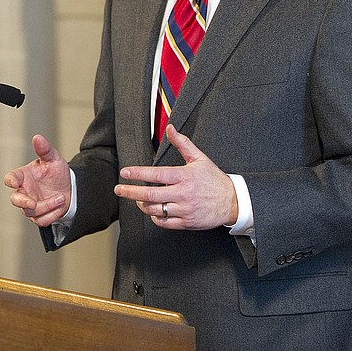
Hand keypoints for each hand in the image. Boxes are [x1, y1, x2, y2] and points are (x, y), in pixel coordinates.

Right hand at [4, 134, 71, 227]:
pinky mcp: (38, 216)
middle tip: (33, 203)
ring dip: (48, 206)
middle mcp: (24, 191)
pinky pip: (42, 220)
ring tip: (62, 197)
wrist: (69, 188)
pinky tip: (61, 205)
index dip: (11, 180)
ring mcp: (30, 205)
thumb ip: (44, 150)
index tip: (14, 182)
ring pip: (31, 211)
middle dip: (23, 203)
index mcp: (23, 176)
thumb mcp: (53, 159)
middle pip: (15, 200)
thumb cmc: (56, 172)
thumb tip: (37, 137)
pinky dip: (53, 213)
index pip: (11, 178)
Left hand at [114, 125, 237, 229]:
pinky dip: (155, 217)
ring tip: (136, 199)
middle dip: (130, 191)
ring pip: (155, 209)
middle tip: (118, 189)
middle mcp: (182, 194)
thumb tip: (170, 128)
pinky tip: (152, 211)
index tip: (125, 172)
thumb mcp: (199, 158)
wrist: (233, 201)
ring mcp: (184, 209)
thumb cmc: (214, 179)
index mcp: (184, 176)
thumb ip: (182, 143)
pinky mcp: (187, 222)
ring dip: (142, 204)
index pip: (156, 174)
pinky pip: (165, 223)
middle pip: (150, 194)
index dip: (138, 173)